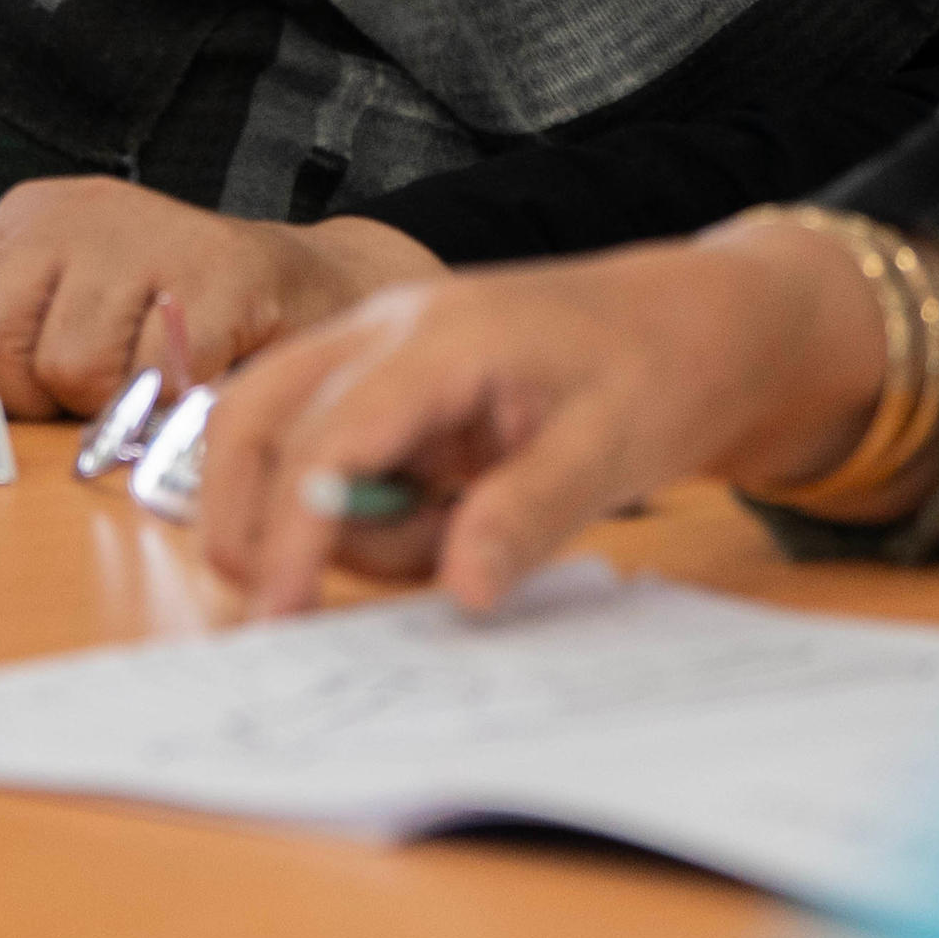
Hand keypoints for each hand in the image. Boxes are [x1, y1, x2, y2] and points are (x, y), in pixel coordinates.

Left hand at [0, 175, 442, 417]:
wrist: (310, 290)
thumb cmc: (177, 326)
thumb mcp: (72, 318)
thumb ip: (11, 356)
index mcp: (23, 224)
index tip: (36, 404)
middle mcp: (70, 214)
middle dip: (35, 400)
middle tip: (98, 397)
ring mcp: (144, 232)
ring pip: (69, 366)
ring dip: (115, 405)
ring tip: (157, 375)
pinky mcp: (216, 268)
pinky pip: (156, 375)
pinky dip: (175, 401)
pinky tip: (202, 369)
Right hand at [187, 222, 900, 618]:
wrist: (690, 322)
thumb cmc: (660, 371)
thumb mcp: (614, 449)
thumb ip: (530, 514)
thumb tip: (463, 591)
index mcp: (439, 338)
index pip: (330, 434)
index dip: (293, 528)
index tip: (281, 616)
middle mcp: (381, 332)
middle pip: (251, 415)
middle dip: (248, 515)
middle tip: (288, 604)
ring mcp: (374, 354)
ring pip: (277, 438)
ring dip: (327, 519)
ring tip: (442, 539)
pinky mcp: (384, 386)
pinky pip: (326, 451)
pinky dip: (352, 506)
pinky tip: (438, 516)